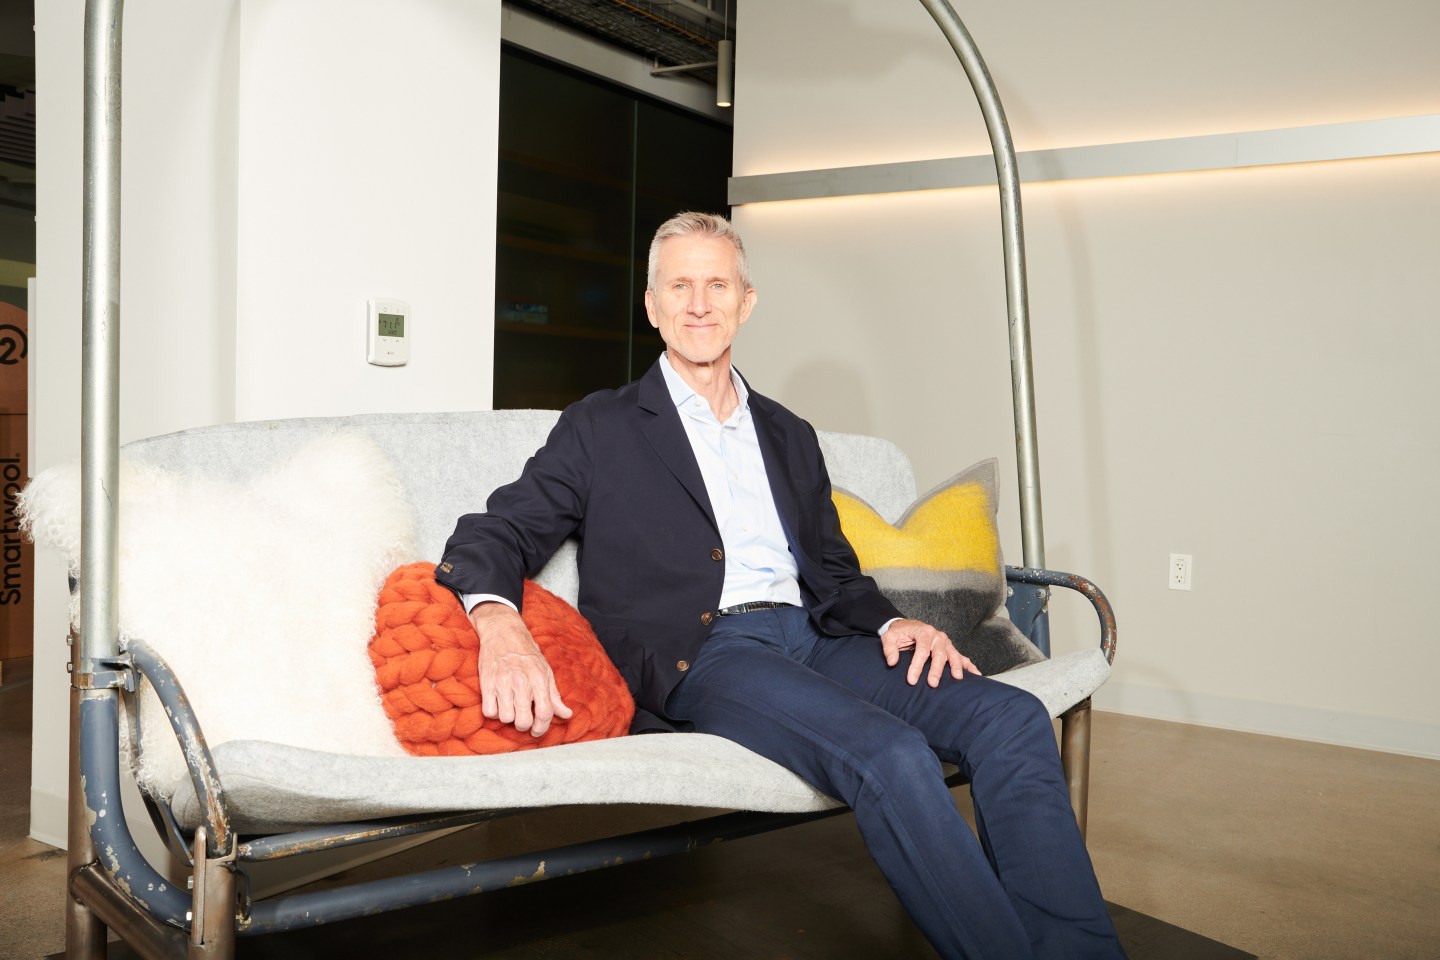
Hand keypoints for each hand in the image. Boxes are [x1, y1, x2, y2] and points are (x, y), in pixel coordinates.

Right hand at [469, 602, 572, 735]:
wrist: (502, 632)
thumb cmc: (526, 653)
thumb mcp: (545, 670)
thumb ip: (554, 695)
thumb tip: (567, 714)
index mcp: (539, 679)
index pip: (545, 713)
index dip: (542, 727)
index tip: (537, 730)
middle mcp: (521, 682)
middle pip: (523, 721)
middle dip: (524, 725)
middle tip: (523, 719)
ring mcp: (502, 683)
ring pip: (505, 718)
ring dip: (508, 717)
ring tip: (510, 706)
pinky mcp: (486, 683)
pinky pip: (489, 711)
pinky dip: (493, 712)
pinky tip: (497, 703)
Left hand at [882, 619, 981, 686]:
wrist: (907, 626)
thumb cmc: (898, 633)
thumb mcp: (889, 637)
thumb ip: (889, 648)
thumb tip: (892, 662)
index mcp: (923, 632)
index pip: (921, 651)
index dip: (916, 666)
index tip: (911, 680)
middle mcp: (937, 636)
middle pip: (939, 654)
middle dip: (936, 670)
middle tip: (932, 684)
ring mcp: (945, 642)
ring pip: (952, 654)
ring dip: (956, 667)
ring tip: (957, 678)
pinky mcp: (949, 648)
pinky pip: (961, 656)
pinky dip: (969, 665)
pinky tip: (976, 674)